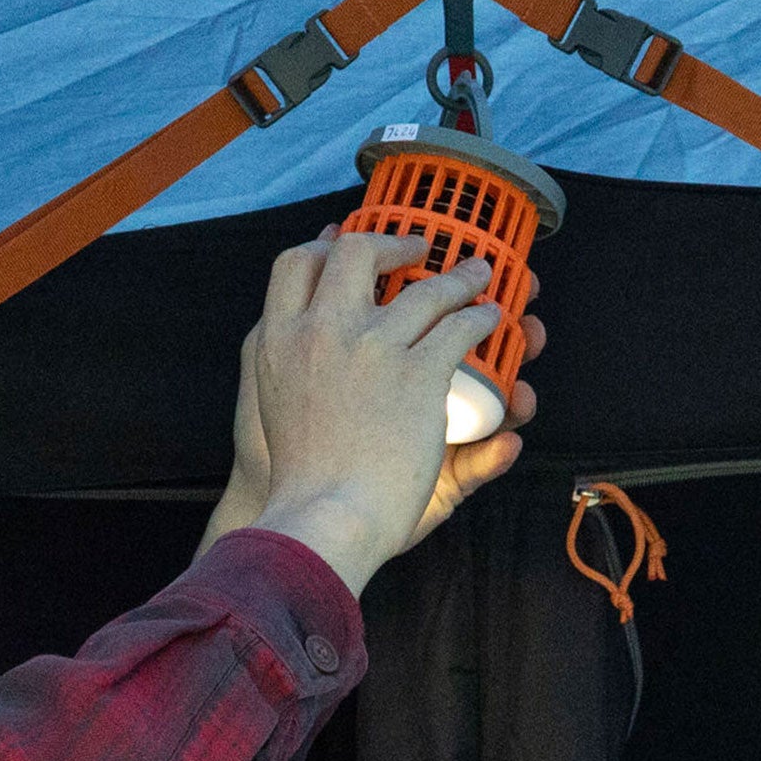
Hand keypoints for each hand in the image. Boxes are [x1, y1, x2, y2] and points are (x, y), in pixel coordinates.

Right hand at [198, 222, 545, 591]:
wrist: (323, 518)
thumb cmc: (298, 474)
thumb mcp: (270, 403)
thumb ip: (286, 357)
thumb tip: (299, 320)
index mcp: (278, 337)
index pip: (295, 264)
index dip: (327, 248)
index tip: (349, 245)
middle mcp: (322, 330)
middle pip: (357, 255)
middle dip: (392, 242)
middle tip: (417, 250)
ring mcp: (373, 346)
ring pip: (426, 289)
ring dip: (460, 277)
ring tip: (480, 276)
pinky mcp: (419, 373)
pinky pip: (460, 328)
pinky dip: (481, 319)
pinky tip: (489, 321)